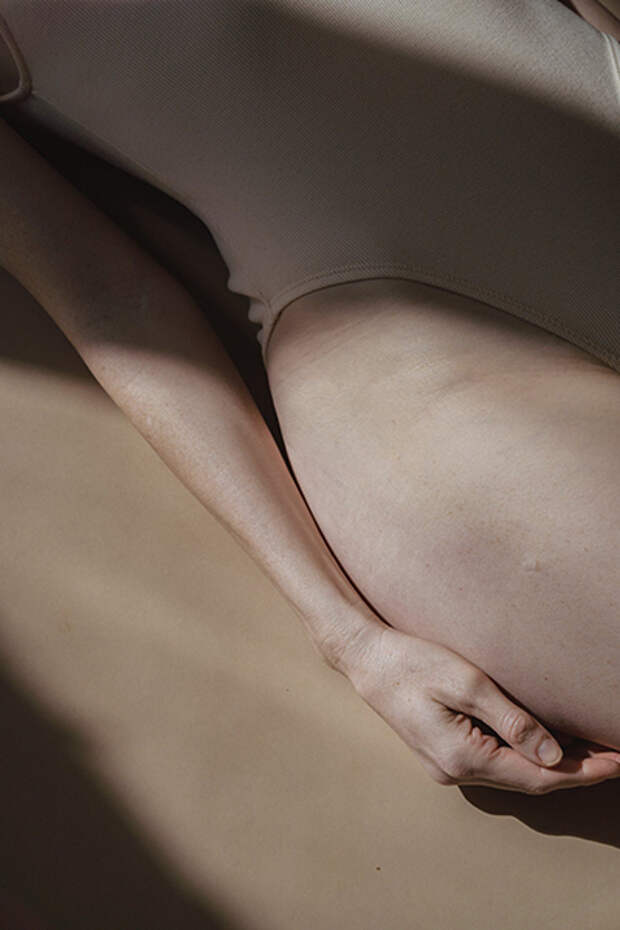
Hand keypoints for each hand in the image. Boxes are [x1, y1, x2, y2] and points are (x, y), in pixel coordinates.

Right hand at [347, 626, 619, 793]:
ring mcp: (446, 767)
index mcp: (462, 757)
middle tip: (614, 756)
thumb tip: (554, 757)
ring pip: (513, 775)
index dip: (582, 772)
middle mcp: (455, 772)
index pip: (537, 777)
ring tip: (591, 751)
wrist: (366, 660)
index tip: (617, 761)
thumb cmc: (413, 662)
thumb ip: (513, 721)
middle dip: (575, 772)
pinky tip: (546, 745)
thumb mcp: (468, 683)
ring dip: (552, 767)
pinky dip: (526, 758)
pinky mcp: (443, 754)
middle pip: (528, 782)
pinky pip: (496, 764)